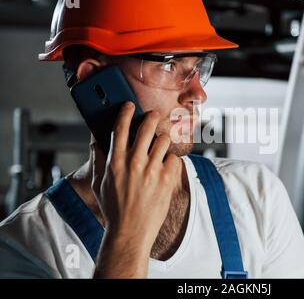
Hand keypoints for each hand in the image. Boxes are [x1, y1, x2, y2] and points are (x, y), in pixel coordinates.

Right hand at [91, 102, 181, 277]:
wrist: (130, 233)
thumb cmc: (113, 210)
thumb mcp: (98, 185)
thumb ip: (97, 160)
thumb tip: (94, 142)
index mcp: (115, 162)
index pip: (120, 129)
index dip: (126, 113)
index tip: (129, 105)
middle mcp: (134, 163)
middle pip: (147, 128)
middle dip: (151, 118)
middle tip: (153, 116)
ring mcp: (152, 171)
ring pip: (163, 141)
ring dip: (163, 140)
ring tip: (161, 144)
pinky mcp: (166, 180)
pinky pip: (174, 159)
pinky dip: (171, 160)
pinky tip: (167, 166)